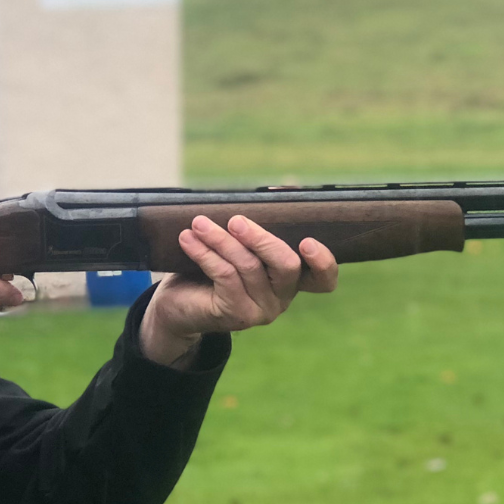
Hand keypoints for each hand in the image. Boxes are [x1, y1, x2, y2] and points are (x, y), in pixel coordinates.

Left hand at [139, 214, 338, 366]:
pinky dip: (205, 253)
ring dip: (221, 240)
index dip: (323, 262)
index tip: (307, 241)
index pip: (323, 280)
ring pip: (249, 267)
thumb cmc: (213, 267)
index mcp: (292, 280)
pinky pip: (225, 276)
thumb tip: (281, 189)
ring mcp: (261, 309)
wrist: (180, 304)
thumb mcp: (239, 243)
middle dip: (261, 239)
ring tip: (199, 223)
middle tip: (235, 220)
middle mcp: (282, 298)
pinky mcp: (236, 314)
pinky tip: (188, 239)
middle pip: (286, 266)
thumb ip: (260, 223)